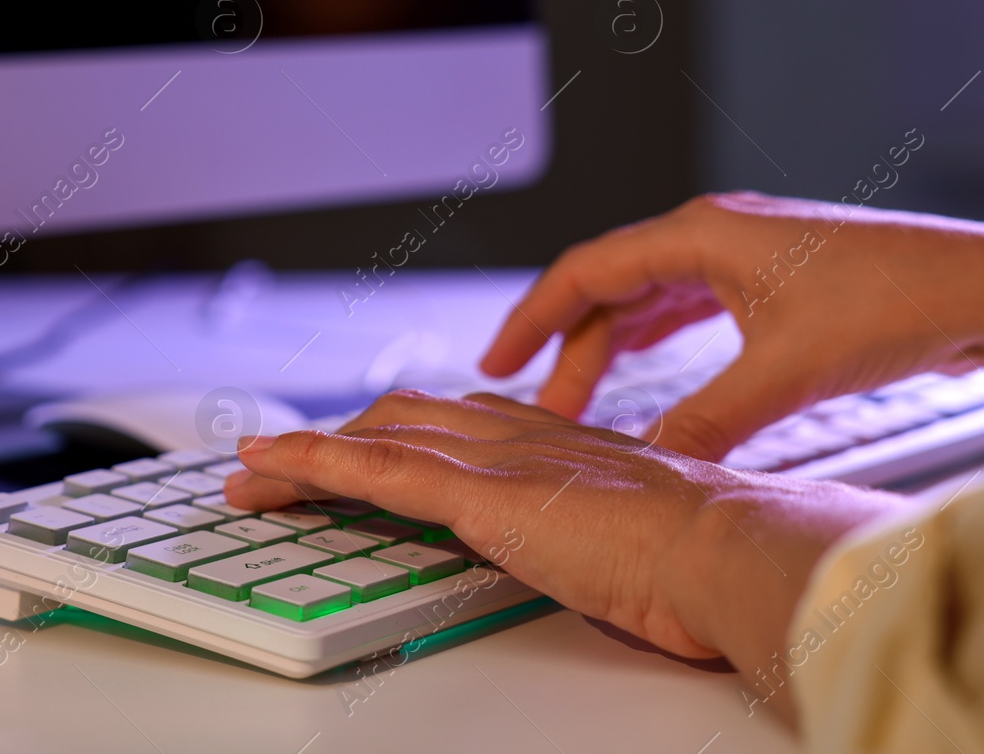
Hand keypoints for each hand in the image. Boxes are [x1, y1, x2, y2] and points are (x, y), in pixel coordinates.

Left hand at [225, 389, 906, 696]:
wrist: (730, 548)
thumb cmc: (707, 555)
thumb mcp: (642, 539)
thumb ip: (603, 535)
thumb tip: (601, 563)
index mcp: (558, 444)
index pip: (456, 424)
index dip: (400, 431)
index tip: (367, 444)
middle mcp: (519, 435)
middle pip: (404, 420)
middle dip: (340, 439)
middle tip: (287, 461)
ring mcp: (495, 458)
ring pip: (375, 438)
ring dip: (304, 455)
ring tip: (253, 471)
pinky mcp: (479, 493)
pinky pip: (373, 471)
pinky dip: (311, 465)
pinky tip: (270, 467)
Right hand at [477, 191, 983, 459]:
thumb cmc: (898, 306)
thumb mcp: (786, 374)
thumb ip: (707, 422)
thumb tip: (650, 467)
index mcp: (705, 232)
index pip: (588, 270)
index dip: (534, 318)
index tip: (498, 362)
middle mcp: (718, 233)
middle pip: (614, 287)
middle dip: (572, 348)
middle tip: (541, 404)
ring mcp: (749, 254)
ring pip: (652, 300)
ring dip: (614, 348)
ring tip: (585, 403)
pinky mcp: (779, 282)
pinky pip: (691, 308)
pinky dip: (660, 346)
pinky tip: (655, 381)